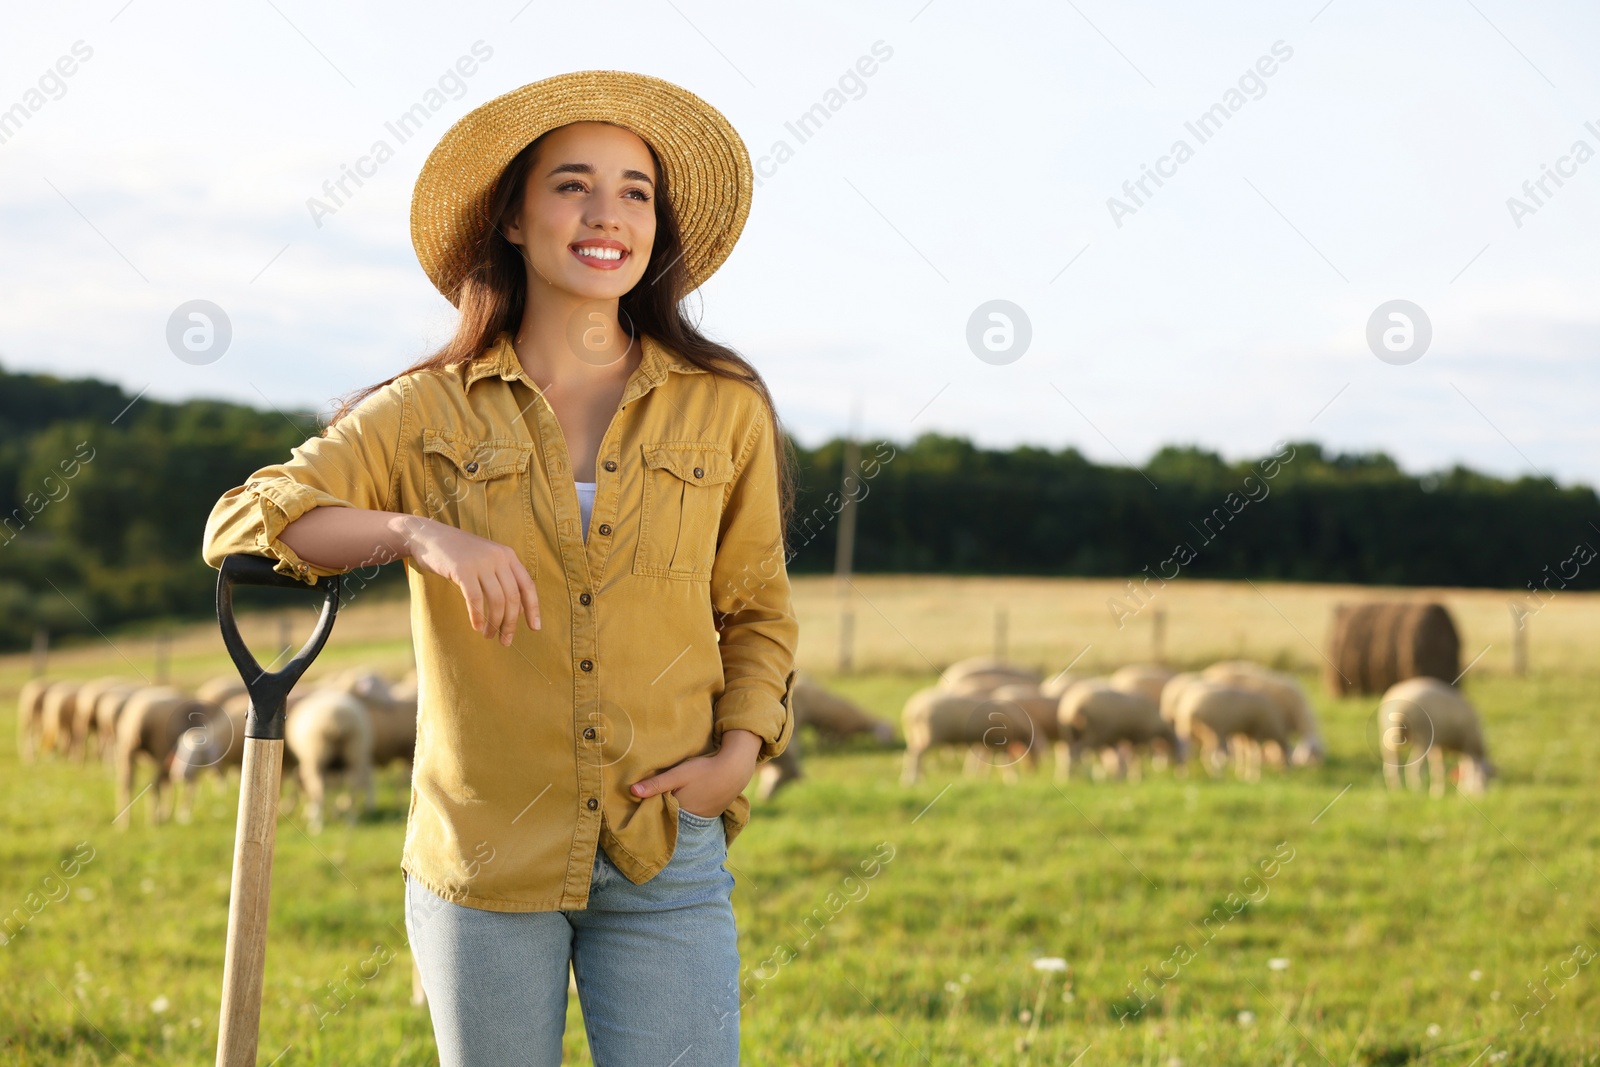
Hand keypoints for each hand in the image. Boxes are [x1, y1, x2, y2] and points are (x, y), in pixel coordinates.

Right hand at [395, 515, 539, 644]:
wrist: (429, 536)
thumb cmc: (459, 554)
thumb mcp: (486, 560)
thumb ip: (502, 579)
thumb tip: (516, 610)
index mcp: (508, 556)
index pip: (527, 586)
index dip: (533, 609)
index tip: (535, 628)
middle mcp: (499, 557)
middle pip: (513, 597)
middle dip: (511, 623)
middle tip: (505, 640)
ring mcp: (481, 562)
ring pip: (497, 600)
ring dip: (494, 623)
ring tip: (489, 636)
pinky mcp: (463, 569)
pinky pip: (475, 599)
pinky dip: (477, 616)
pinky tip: (477, 627)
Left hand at [630, 729, 761, 817]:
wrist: (735, 769)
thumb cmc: (705, 770)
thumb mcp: (678, 774)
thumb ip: (656, 784)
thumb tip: (631, 791)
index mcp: (678, 812)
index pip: (658, 812)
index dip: (650, 804)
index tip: (642, 797)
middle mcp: (690, 820)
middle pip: (670, 814)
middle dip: (663, 807)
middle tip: (658, 792)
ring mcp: (702, 818)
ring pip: (682, 814)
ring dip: (677, 806)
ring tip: (674, 793)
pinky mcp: (712, 813)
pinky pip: (695, 813)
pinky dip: (690, 806)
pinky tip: (689, 795)